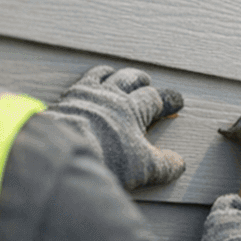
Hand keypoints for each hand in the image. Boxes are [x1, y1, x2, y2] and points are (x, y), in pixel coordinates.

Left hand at [45, 65, 185, 190]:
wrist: (60, 153)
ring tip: (112, 73)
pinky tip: (81, 88)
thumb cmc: (106, 157)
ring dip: (110, 74)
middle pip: (128, 79)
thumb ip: (164, 165)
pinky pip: (76, 84)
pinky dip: (84, 83)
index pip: (155, 98)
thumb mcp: (143, 167)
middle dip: (139, 79)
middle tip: (145, 80)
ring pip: (101, 76)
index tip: (176, 102)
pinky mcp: (62, 103)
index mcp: (133, 109)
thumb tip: (179, 164)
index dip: (168, 99)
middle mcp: (110, 96)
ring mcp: (84, 96)